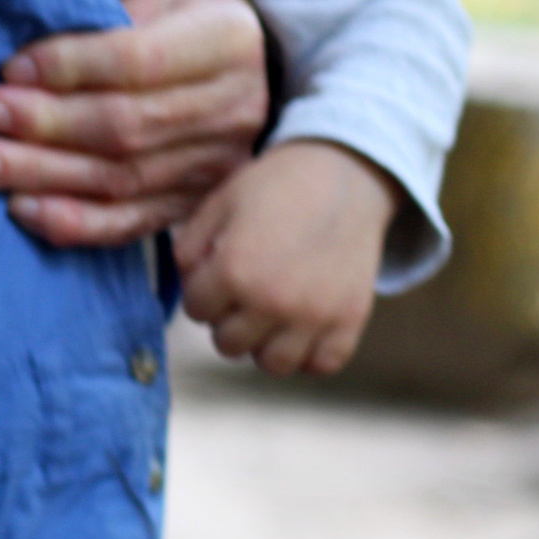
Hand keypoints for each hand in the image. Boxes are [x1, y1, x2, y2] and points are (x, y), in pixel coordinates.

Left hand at [0, 0, 267, 246]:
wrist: (257, 68)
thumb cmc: (191, 19)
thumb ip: (111, 12)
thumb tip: (32, 45)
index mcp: (225, 40)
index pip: (138, 60)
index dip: (70, 65)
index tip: (12, 67)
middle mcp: (230, 108)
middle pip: (125, 125)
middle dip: (42, 123)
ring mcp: (215, 165)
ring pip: (119, 178)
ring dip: (41, 173)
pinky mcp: (194, 204)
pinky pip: (129, 222)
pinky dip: (73, 221)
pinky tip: (22, 209)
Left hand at [173, 139, 398, 375]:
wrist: (342, 173)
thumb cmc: (274, 186)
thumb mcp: (218, 204)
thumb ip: (189, 250)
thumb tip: (190, 288)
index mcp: (234, 270)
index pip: (196, 310)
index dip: (203, 289)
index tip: (219, 271)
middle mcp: (272, 302)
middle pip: (228, 344)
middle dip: (228, 318)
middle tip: (244, 291)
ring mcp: (314, 316)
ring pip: (272, 364)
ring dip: (265, 342)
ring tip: (270, 312)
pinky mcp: (349, 321)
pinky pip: (321, 364)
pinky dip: (310, 352)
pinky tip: (302, 324)